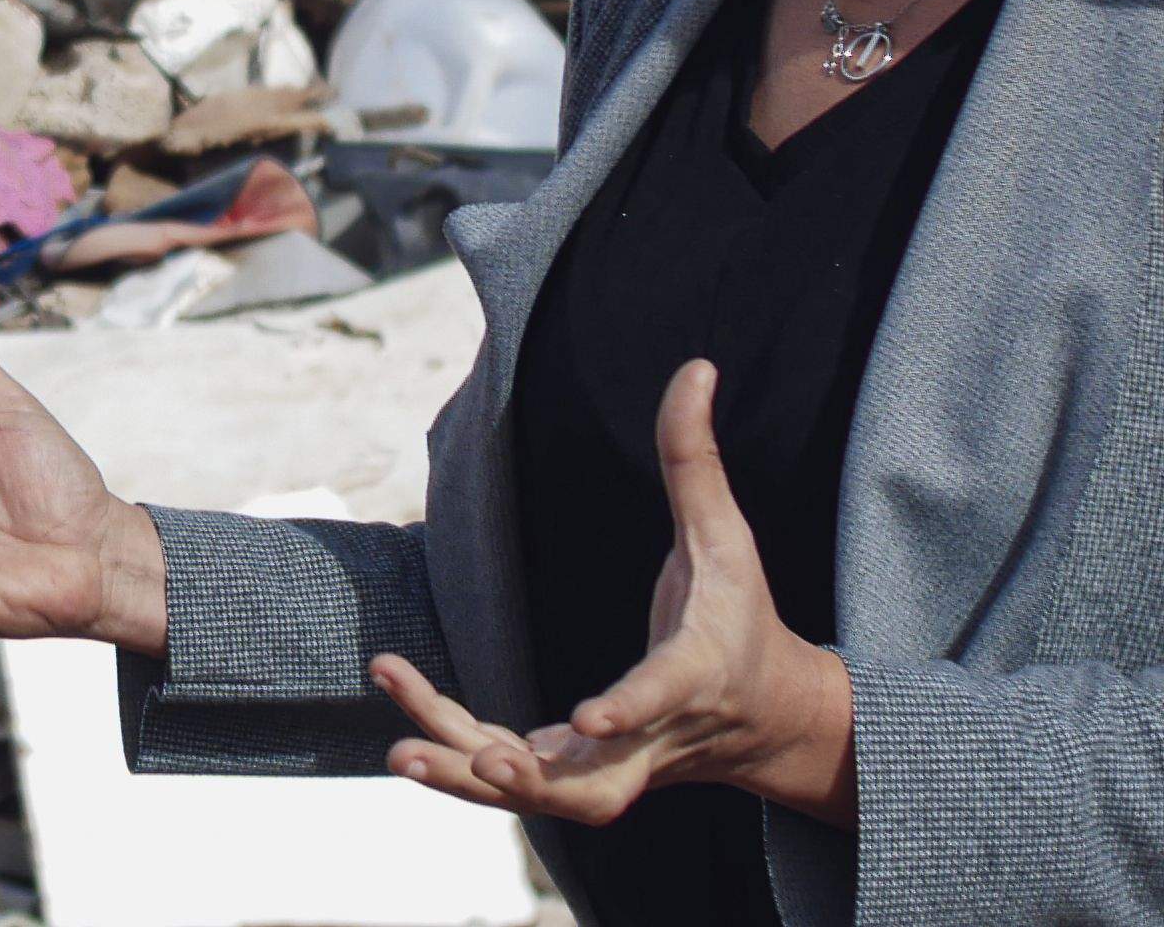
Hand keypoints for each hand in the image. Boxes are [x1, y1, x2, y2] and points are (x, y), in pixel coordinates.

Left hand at [370, 360, 856, 826]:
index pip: (661, 698)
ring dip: (470, 779)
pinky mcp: (583, 776)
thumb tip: (697, 366)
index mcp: (695, 675)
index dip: (629, 711)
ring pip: (541, 798)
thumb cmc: (742, 616)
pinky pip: (518, 782)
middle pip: (590, 788)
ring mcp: (617, 769)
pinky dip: (463, 764)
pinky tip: (405, 731)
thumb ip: (696, 458)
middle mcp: (652, 741)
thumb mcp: (727, 536)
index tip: (588, 720)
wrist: (765, 718)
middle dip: (528, 780)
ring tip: (399, 752)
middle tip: (474, 756)